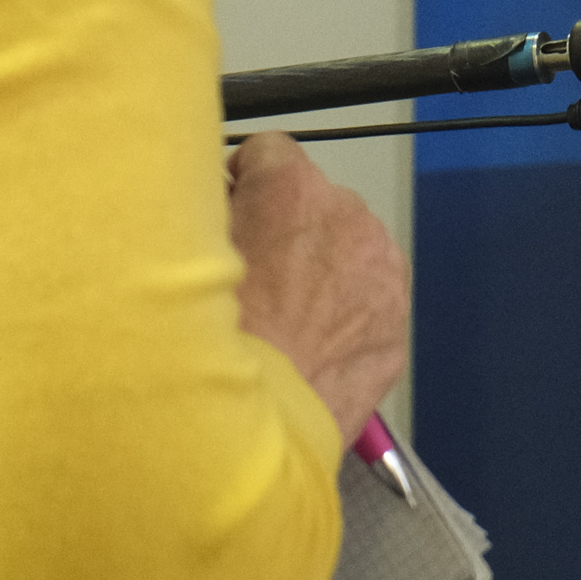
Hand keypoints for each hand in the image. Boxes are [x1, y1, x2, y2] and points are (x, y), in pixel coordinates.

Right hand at [226, 133, 410, 434]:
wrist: (250, 427)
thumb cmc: (210, 342)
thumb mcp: (184, 253)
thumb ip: (208, 210)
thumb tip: (215, 201)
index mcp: (291, 188)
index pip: (269, 153)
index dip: (244, 184)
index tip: (232, 211)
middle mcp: (347, 215)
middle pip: (316, 203)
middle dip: (289, 231)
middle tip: (255, 279)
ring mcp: (381, 269)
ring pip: (350, 250)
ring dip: (323, 270)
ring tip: (285, 320)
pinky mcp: (396, 321)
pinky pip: (370, 300)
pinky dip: (346, 315)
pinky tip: (311, 346)